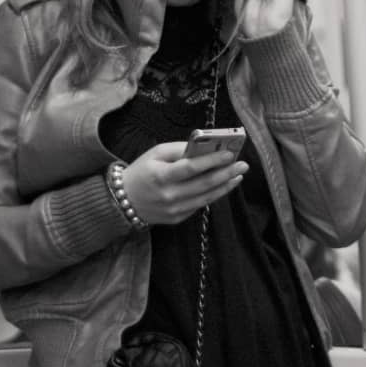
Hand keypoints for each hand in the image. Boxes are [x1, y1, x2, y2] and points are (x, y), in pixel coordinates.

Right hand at [120, 141, 248, 224]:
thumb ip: (179, 149)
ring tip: (239, 175)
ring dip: (226, 185)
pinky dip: (214, 194)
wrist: (122, 201)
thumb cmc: (141, 172)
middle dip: (226, 173)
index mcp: (161, 176)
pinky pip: (200, 205)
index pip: (191, 168)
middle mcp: (169, 195)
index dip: (212, 160)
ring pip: (206, 197)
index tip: (230, 153)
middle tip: (243, 165)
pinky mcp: (177, 218)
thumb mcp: (155, 154)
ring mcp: (174, 210)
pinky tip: (225, 185)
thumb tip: (203, 147)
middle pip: (204, 184)